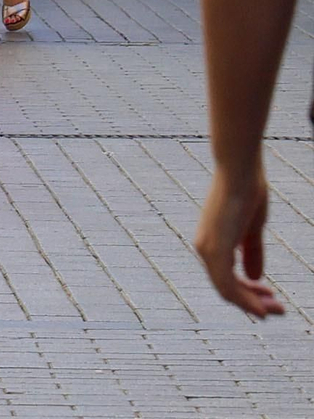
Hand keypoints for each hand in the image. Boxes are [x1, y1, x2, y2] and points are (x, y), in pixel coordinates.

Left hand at [195, 165, 285, 317]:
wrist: (239, 171)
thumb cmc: (246, 192)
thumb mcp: (252, 228)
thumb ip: (251, 252)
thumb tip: (253, 278)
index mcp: (212, 242)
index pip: (227, 277)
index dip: (249, 292)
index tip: (271, 298)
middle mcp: (204, 248)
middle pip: (226, 288)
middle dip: (252, 302)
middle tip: (279, 310)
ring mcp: (207, 249)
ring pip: (227, 290)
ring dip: (252, 305)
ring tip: (277, 311)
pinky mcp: (214, 249)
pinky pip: (226, 284)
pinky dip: (244, 300)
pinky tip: (261, 310)